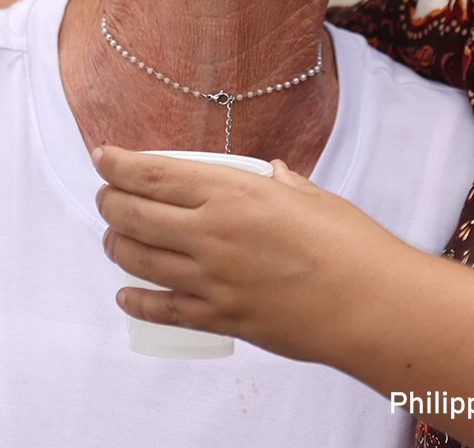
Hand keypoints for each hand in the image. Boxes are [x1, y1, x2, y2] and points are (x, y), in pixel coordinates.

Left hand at [92, 147, 410, 364]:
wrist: (371, 305)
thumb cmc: (350, 245)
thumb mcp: (312, 197)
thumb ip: (281, 184)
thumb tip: (272, 174)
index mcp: (233, 192)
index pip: (153, 174)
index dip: (117, 165)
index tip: (102, 157)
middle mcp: (212, 232)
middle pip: (133, 214)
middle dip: (109, 202)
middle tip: (106, 197)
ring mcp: (212, 278)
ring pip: (138, 259)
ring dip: (115, 245)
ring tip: (112, 238)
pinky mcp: (220, 317)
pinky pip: (162, 308)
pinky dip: (136, 301)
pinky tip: (125, 295)